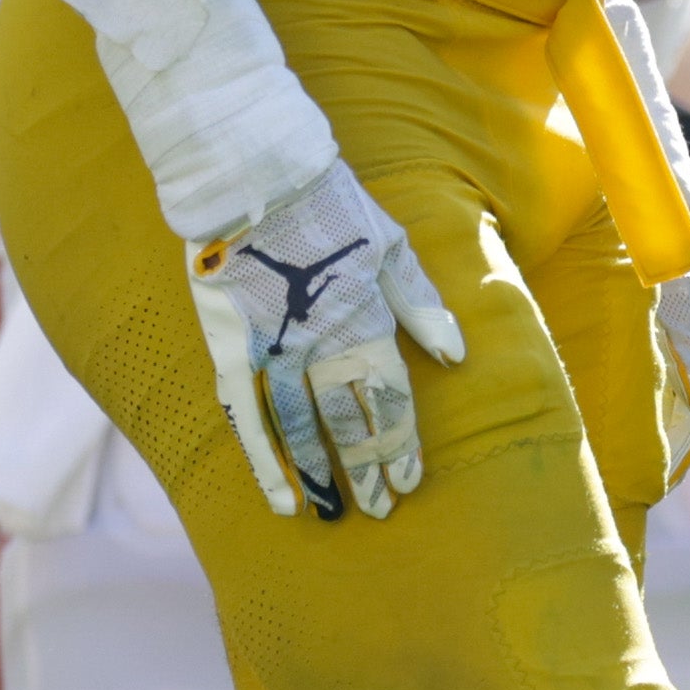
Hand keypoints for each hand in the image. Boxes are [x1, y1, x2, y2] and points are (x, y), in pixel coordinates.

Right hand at [182, 160, 469, 518]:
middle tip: (380, 509)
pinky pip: (247, 417)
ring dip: (321, 476)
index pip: (391, 402)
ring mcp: (274, 351)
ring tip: (333, 515)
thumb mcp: (393, 246)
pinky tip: (278, 497)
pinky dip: (263, 461)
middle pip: (351, 424)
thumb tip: (456, 356)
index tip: (410, 482)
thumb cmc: (332, 205)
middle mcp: (324, 346)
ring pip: (302, 431)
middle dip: (367, 470)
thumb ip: (423, 306)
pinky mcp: (232, 348)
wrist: (255, 175)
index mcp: (368, 323)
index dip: (401, 446)